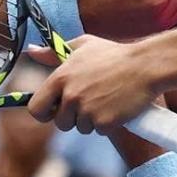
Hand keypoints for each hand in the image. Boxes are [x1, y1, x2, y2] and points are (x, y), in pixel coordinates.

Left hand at [28, 34, 156, 132]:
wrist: (145, 66)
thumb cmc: (114, 54)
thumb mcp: (83, 45)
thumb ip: (54, 52)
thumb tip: (31, 51)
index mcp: (61, 78)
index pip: (35, 108)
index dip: (44, 112)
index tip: (54, 109)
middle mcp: (71, 96)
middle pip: (60, 122)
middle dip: (72, 118)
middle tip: (89, 104)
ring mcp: (87, 110)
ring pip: (80, 128)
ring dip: (91, 120)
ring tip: (106, 101)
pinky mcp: (104, 122)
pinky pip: (99, 130)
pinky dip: (107, 123)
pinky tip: (116, 107)